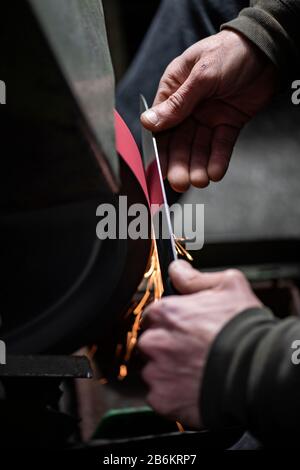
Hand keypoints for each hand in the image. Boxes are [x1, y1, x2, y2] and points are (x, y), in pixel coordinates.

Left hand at [138, 260, 261, 427]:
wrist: (255, 373)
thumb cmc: (243, 329)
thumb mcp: (228, 286)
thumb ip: (194, 278)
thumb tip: (177, 270)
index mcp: (165, 312)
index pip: (154, 315)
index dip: (171, 322)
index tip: (184, 329)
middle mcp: (154, 340)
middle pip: (151, 342)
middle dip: (167, 346)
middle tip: (193, 351)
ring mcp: (156, 372)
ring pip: (154, 370)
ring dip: (169, 371)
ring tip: (197, 371)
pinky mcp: (161, 399)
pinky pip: (160, 396)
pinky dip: (173, 395)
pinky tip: (194, 388)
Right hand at [141, 30, 277, 191]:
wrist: (266, 50)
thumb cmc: (230, 51)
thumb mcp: (201, 74)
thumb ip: (177, 102)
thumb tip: (147, 122)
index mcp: (175, 90)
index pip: (161, 124)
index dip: (158, 147)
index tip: (157, 168)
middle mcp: (189, 107)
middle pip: (179, 141)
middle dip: (179, 163)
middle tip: (179, 182)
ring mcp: (208, 117)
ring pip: (199, 147)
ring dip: (198, 166)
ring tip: (199, 181)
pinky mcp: (228, 123)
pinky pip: (221, 145)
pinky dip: (218, 160)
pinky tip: (215, 173)